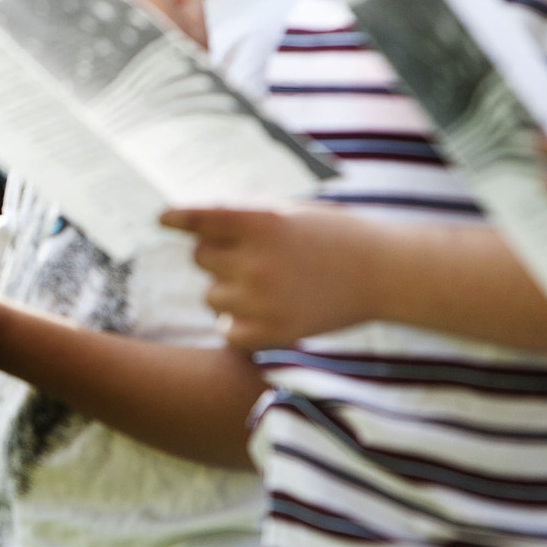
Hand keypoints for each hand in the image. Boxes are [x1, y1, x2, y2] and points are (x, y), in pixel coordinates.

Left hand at [161, 204, 383, 348]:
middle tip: (251, 257)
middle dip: (217, 256)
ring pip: (211, 296)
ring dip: (229, 291)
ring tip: (269, 285)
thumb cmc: (333, 237)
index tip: (163, 219)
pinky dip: (237, 324)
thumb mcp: (289, 215)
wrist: (383, 272)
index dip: (181, 218)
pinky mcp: (271, 332)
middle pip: (200, 259)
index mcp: (262, 223)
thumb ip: (243, 221)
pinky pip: (226, 329)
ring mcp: (262, 298)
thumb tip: (194, 231)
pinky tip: (263, 313)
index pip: (204, 219)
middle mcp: (257, 260)